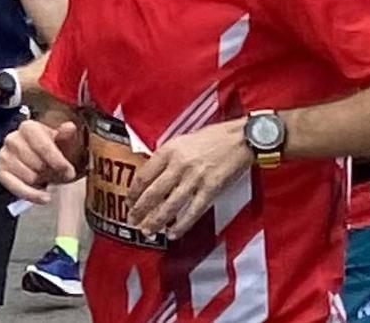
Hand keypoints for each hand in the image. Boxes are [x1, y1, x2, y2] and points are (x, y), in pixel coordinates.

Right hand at [0, 120, 80, 203]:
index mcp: (28, 127)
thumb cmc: (52, 149)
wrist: (41, 159)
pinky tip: (43, 196)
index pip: (43, 147)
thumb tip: (70, 127)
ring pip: (29, 177)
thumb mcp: (63, 141)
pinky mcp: (0, 171)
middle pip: (37, 164)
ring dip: (41, 181)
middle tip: (58, 173)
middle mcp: (12, 139)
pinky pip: (16, 188)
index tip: (69, 172)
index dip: (58, 162)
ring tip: (45, 176)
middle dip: (51, 172)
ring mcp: (4, 155)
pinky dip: (32, 195)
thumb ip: (66, 135)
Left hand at [126, 119, 253, 240]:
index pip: (144, 175)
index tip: (129, 202)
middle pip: (153, 193)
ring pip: (170, 205)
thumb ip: (166, 158)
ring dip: (156, 221)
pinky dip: (181, 224)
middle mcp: (179, 164)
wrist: (240, 139)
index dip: (133, 192)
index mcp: (169, 150)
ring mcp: (195, 178)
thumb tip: (151, 176)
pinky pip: (192, 211)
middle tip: (133, 221)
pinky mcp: (211, 189)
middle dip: (140, 211)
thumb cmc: (213, 138)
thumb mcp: (182, 141)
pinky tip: (173, 233)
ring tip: (148, 231)